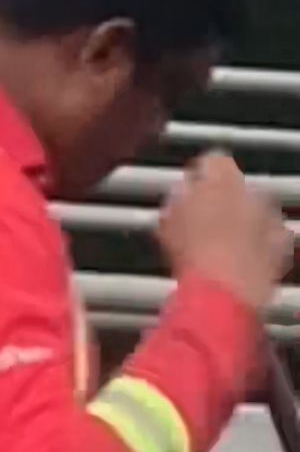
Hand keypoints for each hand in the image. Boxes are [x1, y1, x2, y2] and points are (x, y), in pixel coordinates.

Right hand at [158, 151, 292, 310]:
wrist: (223, 291)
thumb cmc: (191, 254)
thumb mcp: (169, 221)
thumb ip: (176, 197)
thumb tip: (180, 191)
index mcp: (220, 177)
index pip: (212, 159)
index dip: (199, 174)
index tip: (190, 187)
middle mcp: (251, 189)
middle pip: (237, 185)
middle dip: (224, 197)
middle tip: (203, 220)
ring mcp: (270, 214)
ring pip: (256, 208)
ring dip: (243, 219)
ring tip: (221, 243)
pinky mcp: (282, 240)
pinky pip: (271, 233)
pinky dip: (260, 241)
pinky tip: (242, 257)